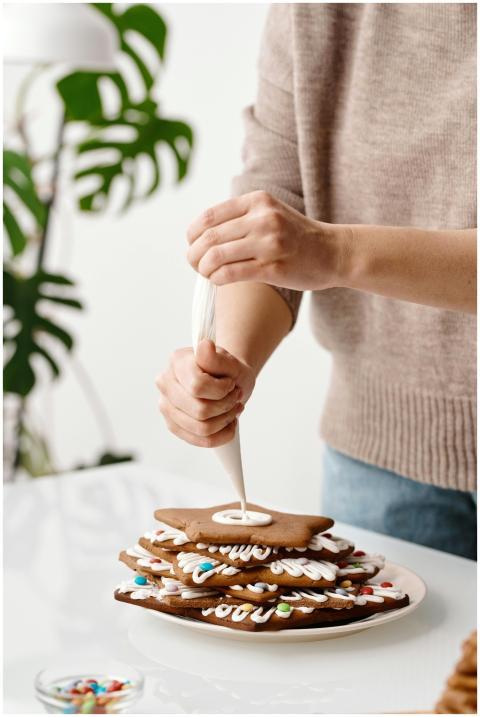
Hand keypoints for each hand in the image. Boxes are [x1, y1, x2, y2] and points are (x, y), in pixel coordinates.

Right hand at [156, 339, 255, 447]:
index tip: (231, 383)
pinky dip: (221, 434)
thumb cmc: (227, 370)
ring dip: (225, 420)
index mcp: (177, 362)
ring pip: (201, 428)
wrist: (227, 380)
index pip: (198, 386)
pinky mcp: (173, 425)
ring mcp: (166, 406)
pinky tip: (228, 422)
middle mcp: (165, 384)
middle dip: (226, 406)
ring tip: (233, 408)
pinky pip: (200, 440)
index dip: (222, 390)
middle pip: (200, 411)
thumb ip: (216, 357)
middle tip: (236, 396)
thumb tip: (204, 346)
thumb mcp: (230, 361)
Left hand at [186, 191, 341, 290]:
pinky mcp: (273, 268)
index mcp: (257, 201)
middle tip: (195, 264)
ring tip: (207, 273)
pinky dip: (217, 279)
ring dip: (204, 269)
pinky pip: (231, 274)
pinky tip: (219, 281)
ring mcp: (269, 243)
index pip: (209, 217)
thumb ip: (240, 218)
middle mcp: (263, 218)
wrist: (333, 252)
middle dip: (194, 254)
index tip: (193, 246)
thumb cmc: (296, 236)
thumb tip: (201, 235)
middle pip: (209, 237)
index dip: (193, 235)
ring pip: (216, 256)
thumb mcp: (270, 213)